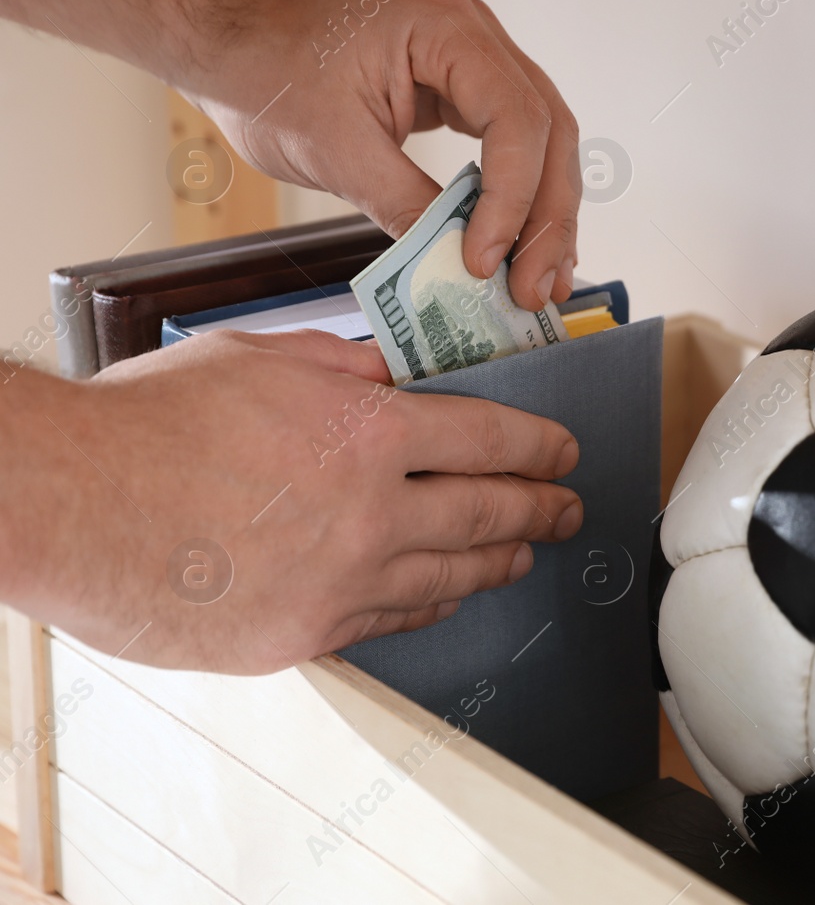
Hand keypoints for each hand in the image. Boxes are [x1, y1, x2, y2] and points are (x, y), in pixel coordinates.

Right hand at [2, 329, 581, 673]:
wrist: (67, 504)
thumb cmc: (148, 424)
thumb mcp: (258, 360)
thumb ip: (342, 368)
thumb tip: (392, 372)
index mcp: (368, 432)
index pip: (488, 437)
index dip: (538, 445)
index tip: (563, 451)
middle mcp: (371, 512)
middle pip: (488, 511)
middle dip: (540, 506)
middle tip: (567, 506)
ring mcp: (340, 582)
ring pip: (451, 574)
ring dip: (500, 561)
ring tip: (525, 552)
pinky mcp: (302, 635)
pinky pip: (389, 620)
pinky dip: (430, 604)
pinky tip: (447, 595)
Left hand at [195, 0, 581, 308]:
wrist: (230, 43)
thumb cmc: (265, 73)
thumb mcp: (333, 150)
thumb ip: (405, 205)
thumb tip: (460, 266)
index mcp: (444, 27)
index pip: (516, 118)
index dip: (511, 198)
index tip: (483, 260)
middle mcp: (475, 34)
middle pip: (549, 133)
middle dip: (547, 219)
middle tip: (536, 288)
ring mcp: (476, 60)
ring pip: (546, 143)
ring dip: (548, 217)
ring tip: (544, 283)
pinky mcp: (466, 91)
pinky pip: (517, 146)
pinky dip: (523, 200)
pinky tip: (526, 249)